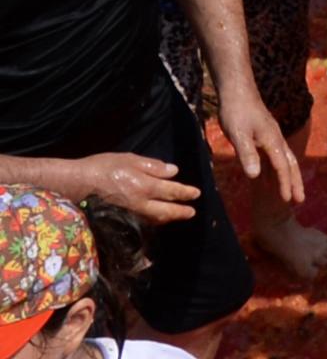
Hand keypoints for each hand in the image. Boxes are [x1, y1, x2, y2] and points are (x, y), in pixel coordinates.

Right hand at [64, 151, 198, 224]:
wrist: (75, 184)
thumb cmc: (102, 167)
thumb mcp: (129, 159)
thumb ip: (153, 166)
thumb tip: (173, 171)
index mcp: (144, 186)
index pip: (171, 191)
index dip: (185, 193)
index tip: (196, 194)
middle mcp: (139, 203)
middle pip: (165, 211)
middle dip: (180, 212)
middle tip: (192, 213)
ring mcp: (128, 214)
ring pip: (153, 219)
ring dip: (167, 218)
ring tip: (177, 216)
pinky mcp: (118, 219)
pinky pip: (140, 222)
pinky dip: (151, 221)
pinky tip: (155, 219)